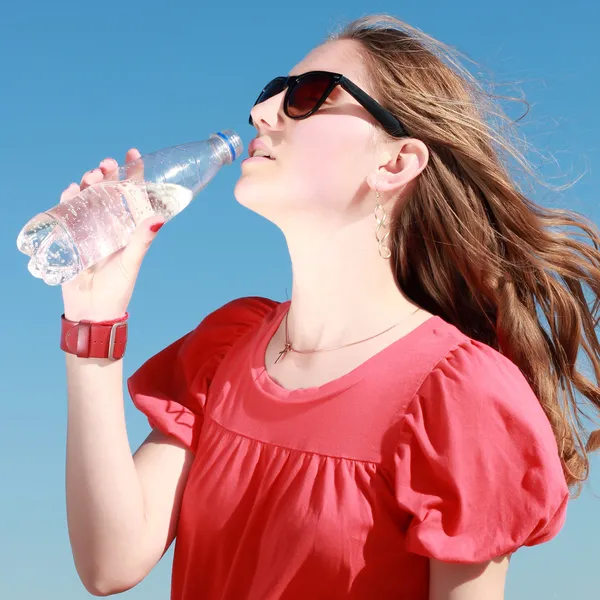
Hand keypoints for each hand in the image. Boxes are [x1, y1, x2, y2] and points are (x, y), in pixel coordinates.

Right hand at [61, 149, 163, 321]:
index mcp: (128, 228)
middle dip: (106, 174)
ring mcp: (89, 229)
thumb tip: (158, 218)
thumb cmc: (117, 289)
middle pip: (107, 191)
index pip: (132, 195)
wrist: (92, 311)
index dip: (133, 174)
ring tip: (90, 176)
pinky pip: (69, 212)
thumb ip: (142, 240)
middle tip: (106, 164)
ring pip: (88, 198)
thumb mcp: (131, 261)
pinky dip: (69, 198)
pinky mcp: (72, 237)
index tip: (133, 154)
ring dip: (88, 183)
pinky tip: (72, 190)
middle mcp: (110, 224)